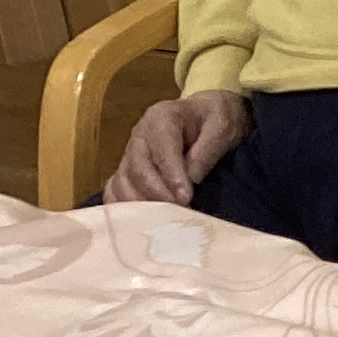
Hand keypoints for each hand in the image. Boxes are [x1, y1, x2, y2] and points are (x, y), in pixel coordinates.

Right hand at [110, 91, 248, 206]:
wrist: (204, 115)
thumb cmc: (214, 119)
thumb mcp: (222, 126)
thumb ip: (208, 149)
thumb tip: (192, 177)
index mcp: (161, 118)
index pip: (161, 148)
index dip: (172, 175)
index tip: (186, 197)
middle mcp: (139, 136)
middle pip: (138, 168)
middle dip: (158, 193)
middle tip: (179, 211)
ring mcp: (130, 153)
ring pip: (123, 181)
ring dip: (141, 204)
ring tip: (164, 219)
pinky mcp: (127, 169)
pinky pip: (115, 189)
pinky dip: (123, 206)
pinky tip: (139, 221)